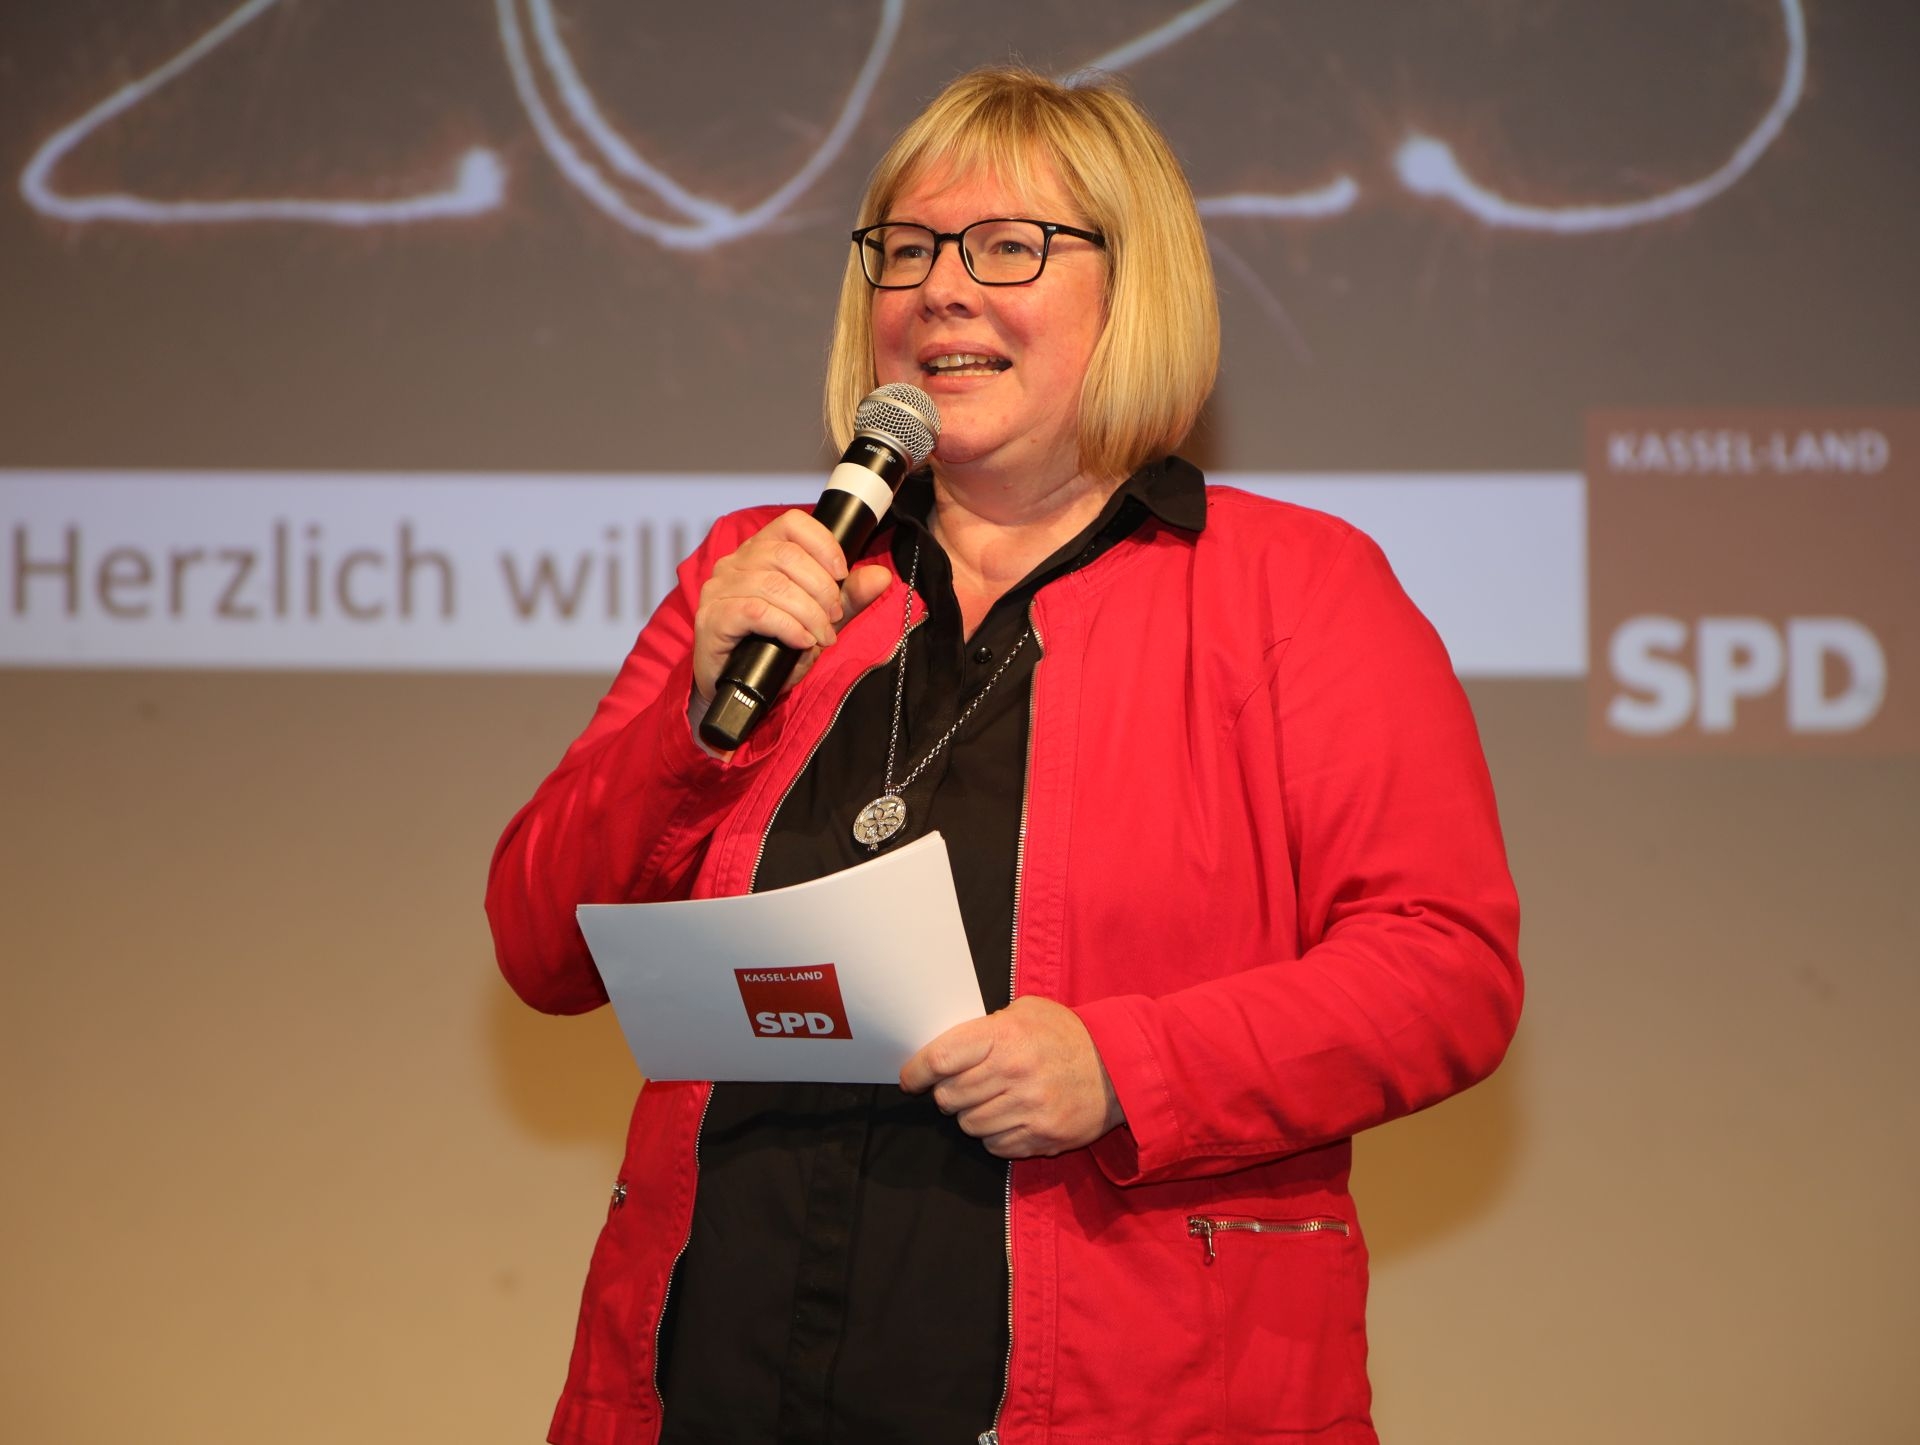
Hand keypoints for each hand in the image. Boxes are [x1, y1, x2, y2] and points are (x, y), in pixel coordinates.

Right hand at [691, 510, 894, 706]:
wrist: (737, 688)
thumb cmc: (772, 647)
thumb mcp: (818, 618)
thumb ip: (847, 597)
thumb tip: (881, 576)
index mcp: (760, 550)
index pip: (792, 523)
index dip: (823, 543)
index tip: (842, 574)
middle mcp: (735, 562)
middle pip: (786, 555)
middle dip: (822, 588)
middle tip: (833, 618)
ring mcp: (720, 589)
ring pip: (773, 585)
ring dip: (809, 613)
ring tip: (821, 636)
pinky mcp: (713, 618)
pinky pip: (756, 612)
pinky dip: (787, 627)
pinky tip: (801, 641)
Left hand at [900, 997, 1124, 1158]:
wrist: (1118, 1069)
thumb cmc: (1066, 1036)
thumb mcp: (1028, 1012)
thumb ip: (987, 1027)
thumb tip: (946, 1050)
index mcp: (1005, 1036)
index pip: (941, 1058)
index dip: (917, 1070)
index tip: (911, 1078)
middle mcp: (1014, 1073)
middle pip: (949, 1097)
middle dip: (947, 1094)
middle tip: (959, 1087)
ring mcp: (1029, 1109)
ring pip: (969, 1125)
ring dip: (972, 1115)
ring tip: (991, 1101)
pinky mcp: (1041, 1138)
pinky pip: (995, 1146)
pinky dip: (995, 1135)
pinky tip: (1010, 1118)